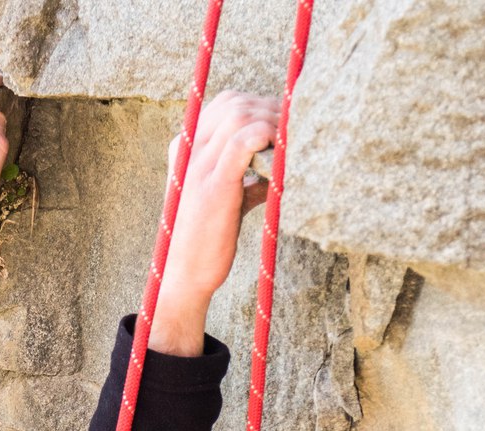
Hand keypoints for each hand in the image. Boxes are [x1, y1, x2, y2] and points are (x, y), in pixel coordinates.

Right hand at [150, 92, 279, 355]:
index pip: (227, 103)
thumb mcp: (226, 198)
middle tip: (298, 129)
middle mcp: (188, 149)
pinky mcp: (213, 183)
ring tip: (293, 141)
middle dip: (273, 109)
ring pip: (241, 115)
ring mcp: (198, 164)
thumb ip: (246, 176)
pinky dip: (268, 137)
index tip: (287, 122)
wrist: (185, 273)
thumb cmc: (207, 239)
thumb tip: (277, 164)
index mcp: (186, 148)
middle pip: (236, 103)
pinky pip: (243, 141)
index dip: (262, 104)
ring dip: (275, 122)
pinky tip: (282, 153)